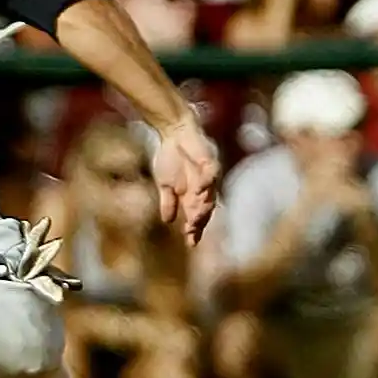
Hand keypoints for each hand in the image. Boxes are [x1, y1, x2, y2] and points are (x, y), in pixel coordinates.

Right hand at [150, 117, 220, 245]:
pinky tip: (198, 191)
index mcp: (193, 195)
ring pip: (210, 195)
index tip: (190, 244)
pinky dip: (206, 183)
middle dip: (198, 222)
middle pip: (205, 209)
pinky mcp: (210, 161)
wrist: (173, 133)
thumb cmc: (170, 157)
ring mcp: (209, 176)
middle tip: (191, 233)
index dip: (194, 230)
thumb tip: (167, 221)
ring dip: (203, 207)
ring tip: (195, 219)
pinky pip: (211, 174)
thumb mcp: (165, 184)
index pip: (196, 216)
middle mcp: (204, 189)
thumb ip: (169, 201)